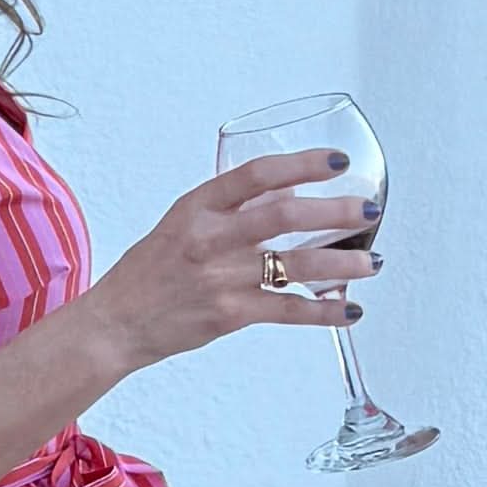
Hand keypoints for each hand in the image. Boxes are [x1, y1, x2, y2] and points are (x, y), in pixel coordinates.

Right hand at [82, 149, 376, 373]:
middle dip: (335, 210)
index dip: (302, 163)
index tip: (338, 161)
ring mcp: (219, 278)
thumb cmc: (149, 272)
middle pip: (283, 215)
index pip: (256, 174)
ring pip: (294, 265)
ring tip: (371, 261)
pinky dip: (323, 311)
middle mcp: (209, 239)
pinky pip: (287, 311)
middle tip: (368, 209)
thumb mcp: (183, 224)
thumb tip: (289, 194)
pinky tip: (349, 309)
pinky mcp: (228, 315)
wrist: (115, 324)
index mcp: (197, 207)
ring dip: (341, 263)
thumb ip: (233, 209)